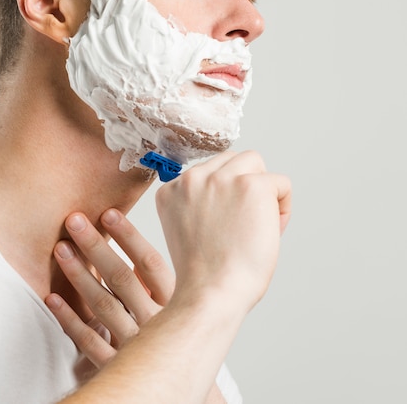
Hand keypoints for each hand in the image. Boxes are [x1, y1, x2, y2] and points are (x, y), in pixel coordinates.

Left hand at [45, 209, 174, 369]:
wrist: (184, 390)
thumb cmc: (182, 340)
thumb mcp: (184, 307)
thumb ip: (159, 281)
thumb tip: (134, 240)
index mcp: (176, 303)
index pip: (151, 264)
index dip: (129, 237)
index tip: (108, 213)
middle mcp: (157, 322)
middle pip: (121, 279)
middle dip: (95, 246)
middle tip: (74, 220)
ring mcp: (136, 346)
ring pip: (104, 306)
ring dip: (79, 276)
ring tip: (60, 250)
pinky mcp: (119, 367)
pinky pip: (91, 342)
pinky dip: (70, 320)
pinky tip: (53, 298)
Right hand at [157, 150, 291, 312]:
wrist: (211, 293)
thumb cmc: (204, 273)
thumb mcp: (186, 228)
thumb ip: (198, 204)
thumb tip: (229, 193)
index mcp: (171, 190)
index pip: (206, 173)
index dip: (223, 196)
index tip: (226, 224)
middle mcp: (192, 179)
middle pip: (229, 160)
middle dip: (243, 185)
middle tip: (246, 222)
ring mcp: (220, 179)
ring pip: (254, 161)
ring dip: (262, 188)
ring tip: (260, 221)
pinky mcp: (250, 185)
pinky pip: (280, 182)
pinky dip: (283, 204)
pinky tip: (273, 228)